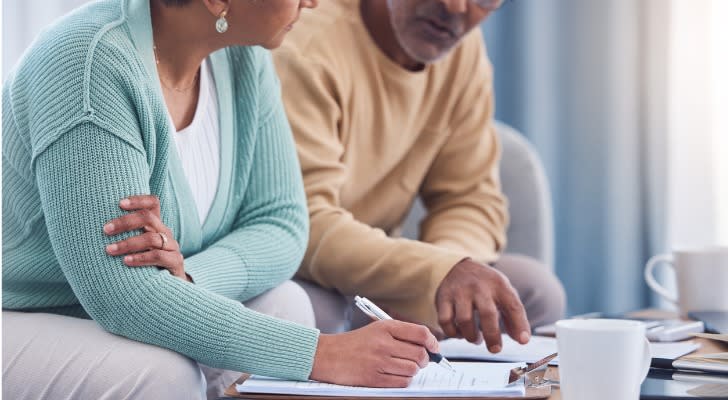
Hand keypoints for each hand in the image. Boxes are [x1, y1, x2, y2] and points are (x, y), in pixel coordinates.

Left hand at [103, 195, 189, 281]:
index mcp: (155, 225)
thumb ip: (123, 236)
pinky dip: (141, 258)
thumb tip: (90, 228)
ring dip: (128, 243)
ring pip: (152, 238)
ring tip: (109, 250)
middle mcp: (165, 232)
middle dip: (125, 222)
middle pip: (148, 218)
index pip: (152, 203)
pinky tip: (126, 262)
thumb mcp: (135, 247)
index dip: (138, 200)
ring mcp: (172, 246)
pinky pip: (158, 256)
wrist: (167, 288)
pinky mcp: (175, 262)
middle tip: (106, 230)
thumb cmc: (143, 265)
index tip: (119, 203)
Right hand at [310, 320, 437, 387]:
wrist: (327, 355)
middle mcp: (383, 343)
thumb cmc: (355, 343)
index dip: (432, 342)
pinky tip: (395, 375)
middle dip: (424, 359)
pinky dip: (403, 380)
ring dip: (412, 371)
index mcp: (385, 327)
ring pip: (413, 369)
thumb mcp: (376, 330)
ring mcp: (379, 361)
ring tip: (402, 367)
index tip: (434, 348)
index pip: (420, 333)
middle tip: (419, 360)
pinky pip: (402, 382)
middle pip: (420, 354)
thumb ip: (401, 334)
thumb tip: (429, 347)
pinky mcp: (374, 378)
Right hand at [435, 258, 529, 352]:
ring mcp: (459, 291)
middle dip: (492, 336)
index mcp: (498, 284)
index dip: (520, 324)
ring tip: (476, 338)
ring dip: (471, 336)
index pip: (513, 305)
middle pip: (487, 313)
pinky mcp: (442, 298)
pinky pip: (445, 321)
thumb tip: (522, 340)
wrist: (457, 266)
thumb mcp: (503, 293)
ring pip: (464, 320)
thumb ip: (513, 315)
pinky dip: (453, 333)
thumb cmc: (484, 285)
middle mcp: (479, 286)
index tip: (523, 341)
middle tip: (495, 349)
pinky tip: (460, 333)